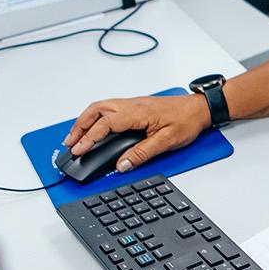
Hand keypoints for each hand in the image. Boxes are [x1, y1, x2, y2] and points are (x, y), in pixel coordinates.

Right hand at [62, 94, 209, 172]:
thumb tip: (122, 165)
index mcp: (137, 112)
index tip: (78, 149)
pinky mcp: (134, 106)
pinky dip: (94, 117)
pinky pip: (107, 108)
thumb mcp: (166, 141)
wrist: (199, 109)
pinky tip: (93, 127)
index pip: (105, 124)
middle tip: (69, 144)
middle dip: (79, 127)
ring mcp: (131, 104)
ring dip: (84, 120)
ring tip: (75, 137)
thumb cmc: (186, 121)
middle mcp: (131, 104)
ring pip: (99, 107)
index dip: (89, 137)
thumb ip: (142, 153)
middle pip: (96, 111)